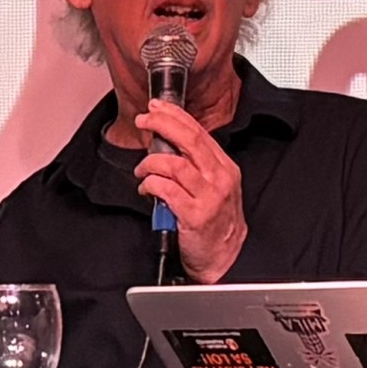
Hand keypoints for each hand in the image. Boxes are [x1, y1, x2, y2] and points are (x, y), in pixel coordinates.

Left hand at [132, 99, 248, 282]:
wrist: (223, 259)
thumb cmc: (215, 225)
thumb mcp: (214, 188)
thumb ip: (195, 165)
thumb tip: (167, 143)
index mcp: (224, 168)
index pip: (199, 132)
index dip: (175, 116)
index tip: (156, 108)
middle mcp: (219, 178)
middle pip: (189, 140)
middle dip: (162, 124)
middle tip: (144, 121)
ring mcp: (208, 196)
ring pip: (174, 164)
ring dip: (150, 163)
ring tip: (142, 171)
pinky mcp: (194, 214)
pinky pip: (165, 189)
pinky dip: (150, 185)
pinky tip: (146, 189)